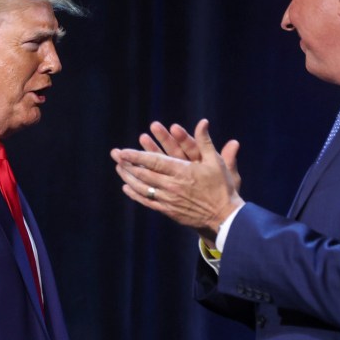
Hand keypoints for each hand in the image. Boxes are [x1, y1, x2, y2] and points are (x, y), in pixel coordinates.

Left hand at [110, 119, 244, 241]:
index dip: (136, 156)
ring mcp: (168, 199)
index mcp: (182, 171)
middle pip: (144, 174)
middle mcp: (172, 185)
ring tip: (118, 168)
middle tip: (115, 156)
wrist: (224, 217)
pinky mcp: (168, 211)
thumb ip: (205, 141)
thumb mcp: (215, 162)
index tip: (123, 151)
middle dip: (127, 164)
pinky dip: (135, 194)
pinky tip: (127, 188)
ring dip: (128, 177)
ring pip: (143, 188)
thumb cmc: (222, 187)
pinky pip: (148, 202)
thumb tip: (203, 122)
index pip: (154, 162)